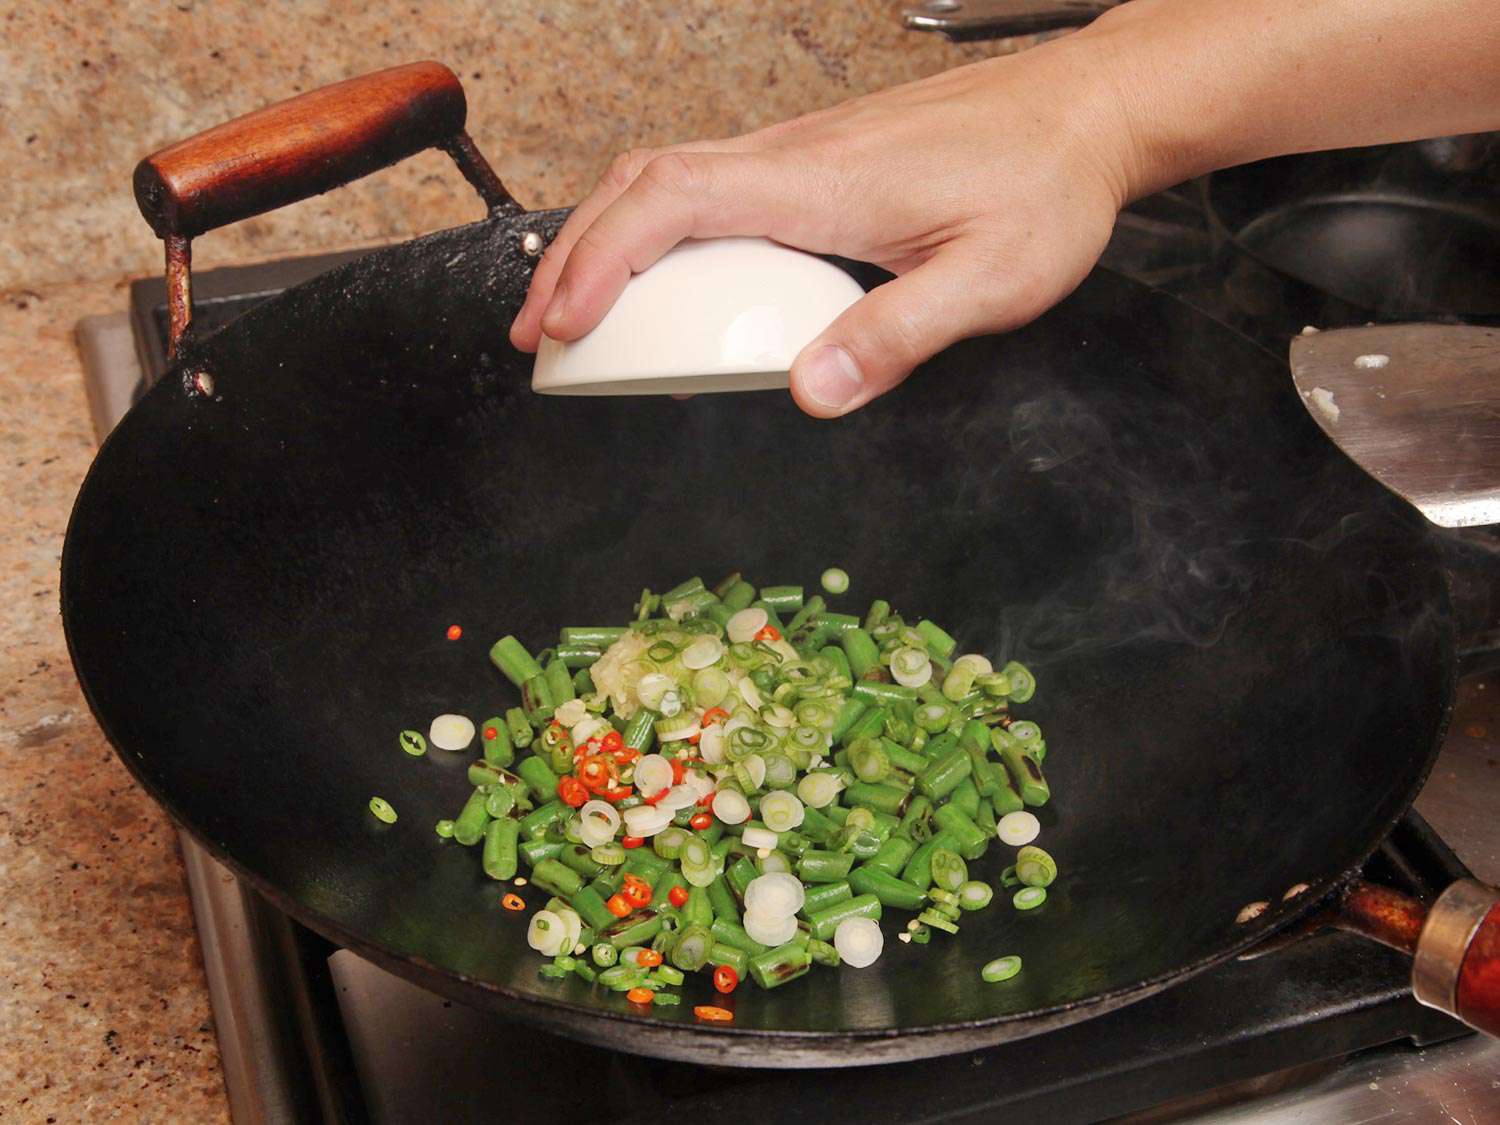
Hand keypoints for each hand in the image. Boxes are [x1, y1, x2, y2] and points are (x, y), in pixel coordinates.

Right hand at [510, 32, 1146, 416]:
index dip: (601, 260)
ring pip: (668, 176)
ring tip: (578, 310)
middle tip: (539, 334)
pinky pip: (709, 183)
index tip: (562, 323)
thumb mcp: (990, 280)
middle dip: (573, 255)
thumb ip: (897, 338)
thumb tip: (807, 395)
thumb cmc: (1046, 187)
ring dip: (607, 238)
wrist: (1088, 112)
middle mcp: (795, 154)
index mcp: (821, 183)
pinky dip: (656, 227)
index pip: (672, 201)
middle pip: (643, 182)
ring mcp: (801, 150)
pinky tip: (664, 276)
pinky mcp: (816, 158)